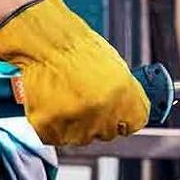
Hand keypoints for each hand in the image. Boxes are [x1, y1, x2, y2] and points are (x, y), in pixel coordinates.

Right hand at [0, 0, 149, 146]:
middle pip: (108, 132)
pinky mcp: (51, 131)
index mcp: (122, 93)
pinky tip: (54, 102)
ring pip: (82, 137)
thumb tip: (128, 108)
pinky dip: (55, 124)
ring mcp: (76, 125)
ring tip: (67, 95)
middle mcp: (102, 113)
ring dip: (76, 123)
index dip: (126, 115)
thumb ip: (124, 92)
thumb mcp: (113, 64)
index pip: (136, 121)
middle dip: (99, 118)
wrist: (43, 42)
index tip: (120, 112)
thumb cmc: (75, 47)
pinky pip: (58, 136)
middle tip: (85, 96)